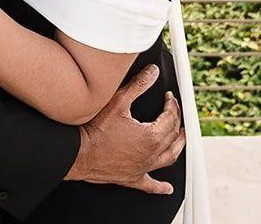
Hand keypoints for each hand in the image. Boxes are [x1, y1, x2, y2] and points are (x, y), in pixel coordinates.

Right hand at [65, 65, 185, 194]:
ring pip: (169, 158)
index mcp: (151, 136)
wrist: (79, 153)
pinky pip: (150, 185)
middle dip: (176, 120)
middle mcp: (151, 154)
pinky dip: (160, 187)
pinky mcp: (132, 178)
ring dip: (178, 147)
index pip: (170, 117)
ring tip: (181, 139)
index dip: (171, 104)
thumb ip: (138, 85)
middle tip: (173, 110)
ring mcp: (143, 167)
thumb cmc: (96, 131)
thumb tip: (153, 73)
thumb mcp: (118, 101)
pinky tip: (167, 188)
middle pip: (172, 136)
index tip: (169, 97)